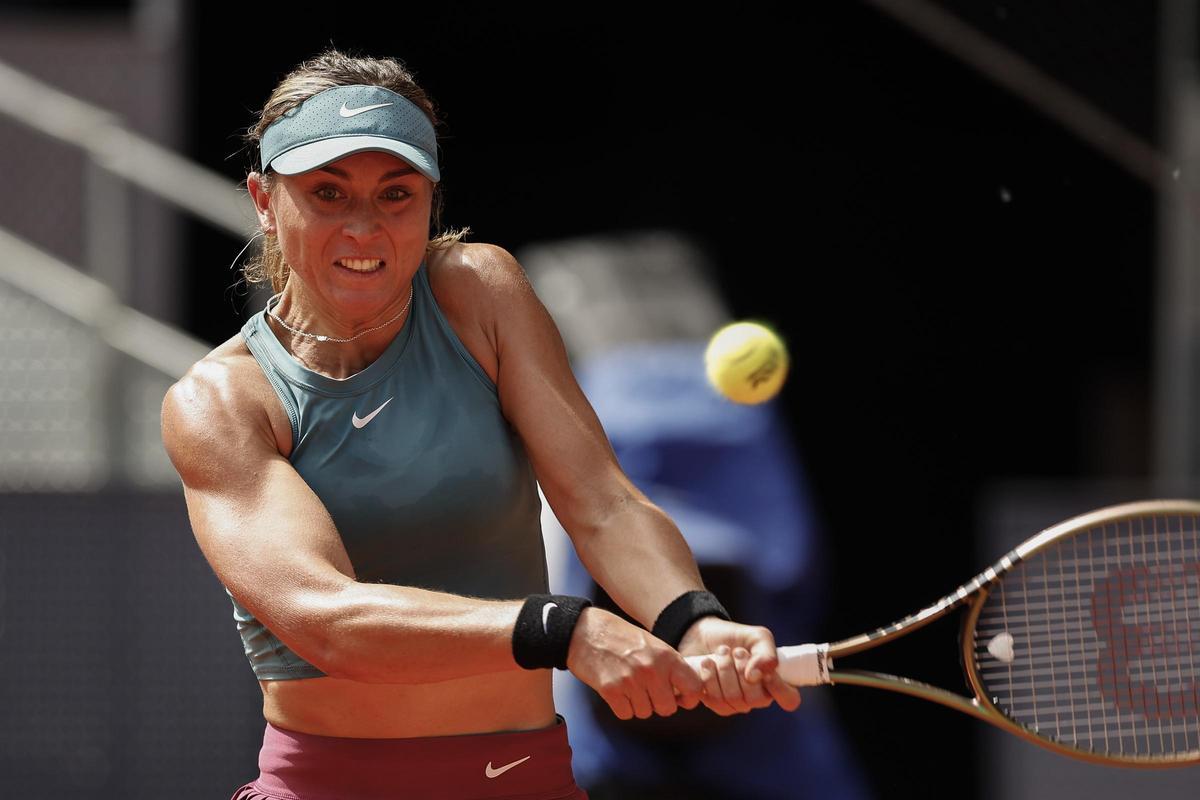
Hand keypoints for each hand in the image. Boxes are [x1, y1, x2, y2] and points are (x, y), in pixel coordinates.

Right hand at [566, 607, 704, 720]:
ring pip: (645, 713)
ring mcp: (631, 681)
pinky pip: (625, 714)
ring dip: (638, 704)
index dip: (689, 698)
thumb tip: (685, 695)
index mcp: (666, 657)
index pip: (694, 688)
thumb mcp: (654, 645)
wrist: (586, 632)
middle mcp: (651, 670)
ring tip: (629, 685)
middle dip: (658, 704)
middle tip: (647, 690)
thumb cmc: (622, 638)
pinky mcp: (611, 690)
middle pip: (667, 709)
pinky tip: (617, 690)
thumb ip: (670, 667)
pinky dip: (622, 707)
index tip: (680, 698)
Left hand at [678, 616, 801, 715]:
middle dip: (743, 670)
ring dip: (724, 669)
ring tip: (721, 652)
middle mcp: (756, 698)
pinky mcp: (714, 703)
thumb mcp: (758, 637)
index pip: (789, 699)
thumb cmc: (736, 637)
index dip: (779, 688)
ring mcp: (735, 704)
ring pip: (733, 699)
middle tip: (736, 651)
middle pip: (756, 699)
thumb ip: (766, 654)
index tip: (766, 671)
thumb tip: (756, 676)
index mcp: (774, 683)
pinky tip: (707, 663)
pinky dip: (709, 676)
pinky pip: (714, 700)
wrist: (704, 635)